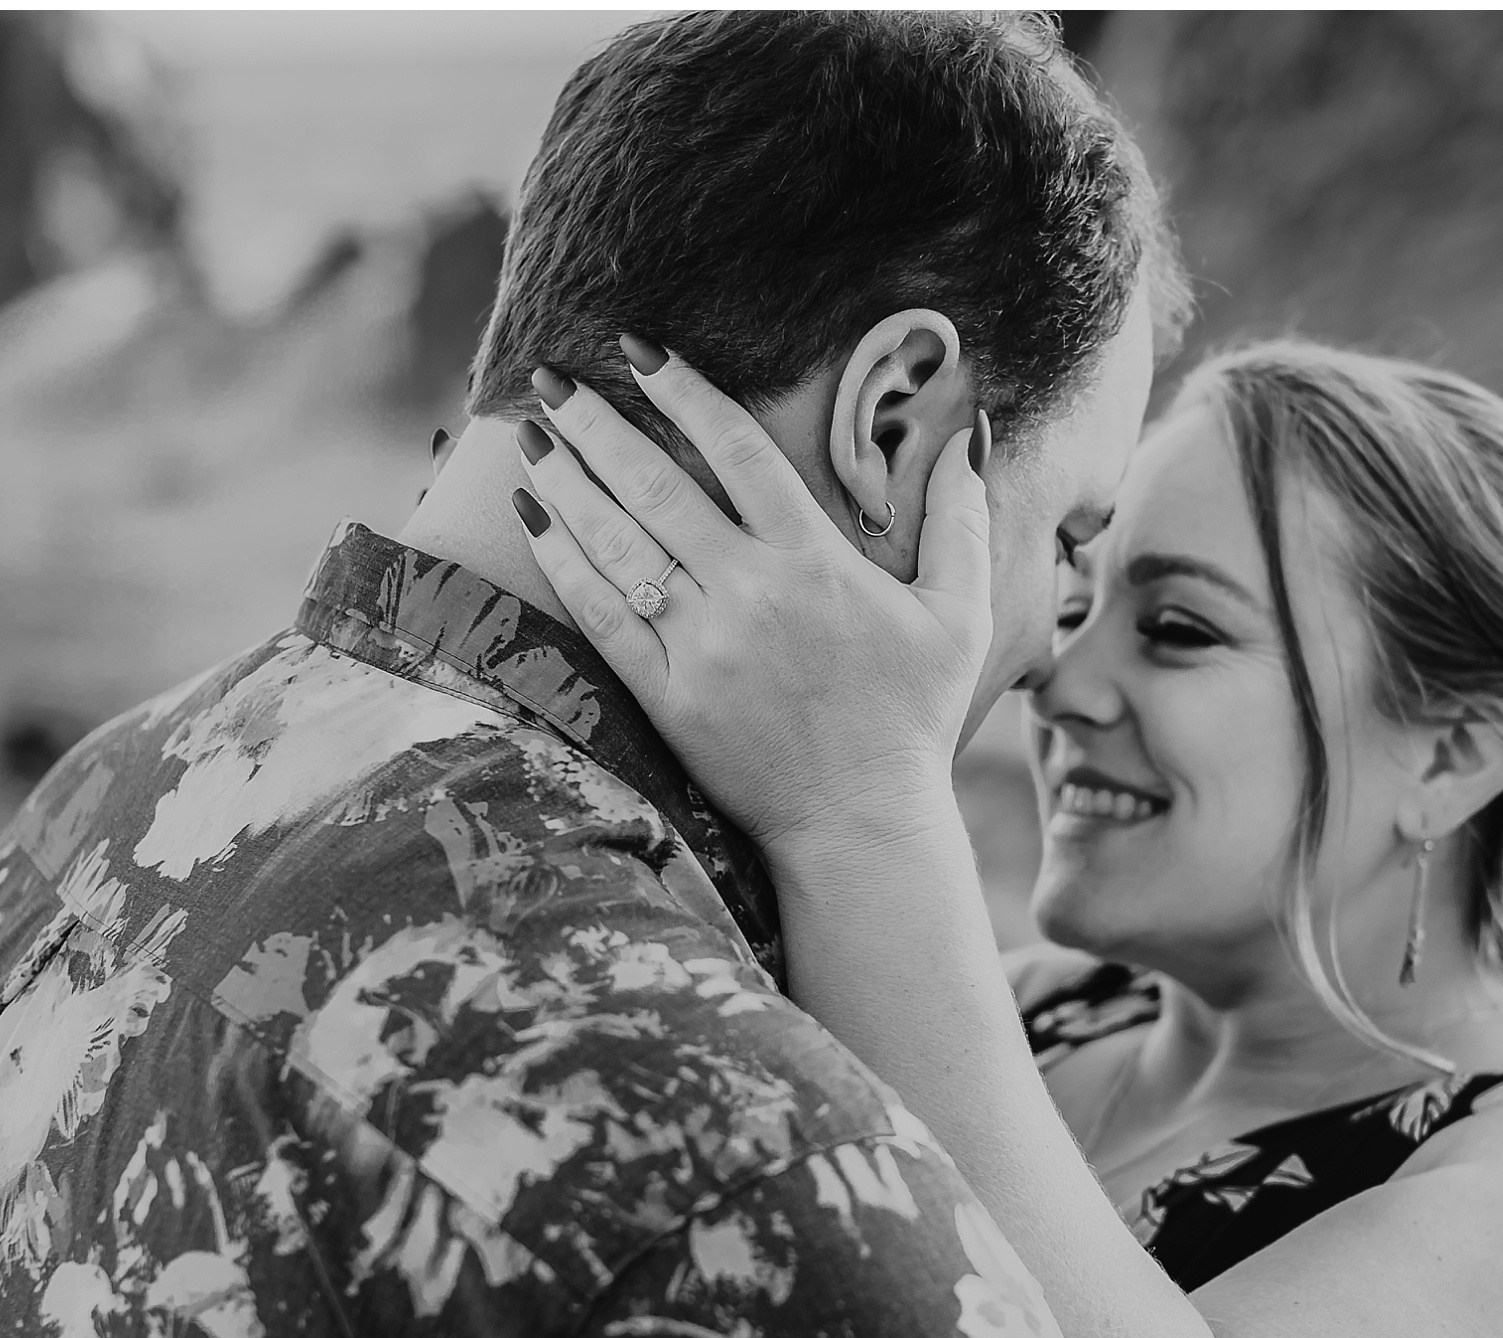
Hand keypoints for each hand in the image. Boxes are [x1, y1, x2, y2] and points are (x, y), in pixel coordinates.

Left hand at [513, 345, 993, 860]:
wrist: (860, 821)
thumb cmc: (913, 716)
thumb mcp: (960, 614)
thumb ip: (962, 518)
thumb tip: (973, 432)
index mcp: (816, 562)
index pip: (737, 449)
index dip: (685, 391)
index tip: (643, 351)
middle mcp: (751, 594)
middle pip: (655, 484)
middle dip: (597, 422)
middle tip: (552, 378)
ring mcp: (702, 645)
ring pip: (617, 542)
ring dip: (566, 479)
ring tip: (530, 434)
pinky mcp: (666, 695)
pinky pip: (600, 614)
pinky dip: (561, 561)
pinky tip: (532, 519)